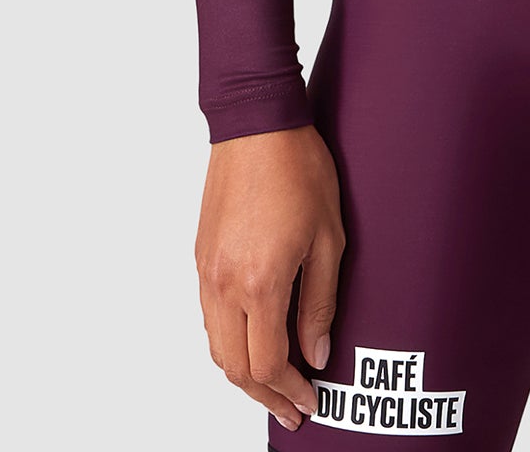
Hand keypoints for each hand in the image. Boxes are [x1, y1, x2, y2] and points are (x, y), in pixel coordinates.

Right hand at [195, 125, 344, 432]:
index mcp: (260, 282)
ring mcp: (207, 271)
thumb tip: (317, 353)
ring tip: (275, 383)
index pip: (269, 363)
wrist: (257, 123)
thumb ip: (321, 301)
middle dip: (264, 395)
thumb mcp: (328, 237)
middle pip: (235, 367)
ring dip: (243, 372)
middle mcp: (225, 283)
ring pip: (217, 346)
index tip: (310, 401)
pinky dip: (229, 341)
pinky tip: (253, 339)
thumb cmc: (298, 168)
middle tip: (292, 407)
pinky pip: (209, 317)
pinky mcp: (201, 256)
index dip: (290, 391)